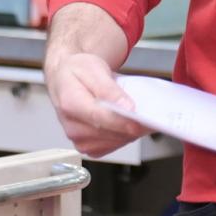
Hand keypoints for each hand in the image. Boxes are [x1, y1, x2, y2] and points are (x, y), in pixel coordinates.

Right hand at [44, 3, 148, 157]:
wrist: (66, 79)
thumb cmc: (78, 71)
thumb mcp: (94, 69)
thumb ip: (109, 90)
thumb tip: (126, 107)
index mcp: (70, 103)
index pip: (99, 117)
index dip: (122, 121)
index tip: (140, 121)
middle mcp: (71, 125)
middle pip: (108, 133)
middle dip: (132, 126)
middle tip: (150, 117)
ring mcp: (78, 138)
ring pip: (113, 142)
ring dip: (129, 132)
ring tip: (139, 118)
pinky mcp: (86, 145)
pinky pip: (111, 147)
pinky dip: (123, 137)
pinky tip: (126, 125)